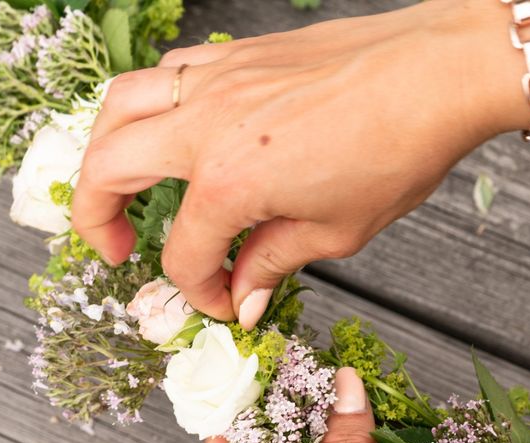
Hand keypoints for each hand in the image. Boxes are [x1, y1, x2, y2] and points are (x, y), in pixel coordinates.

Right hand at [73, 0, 517, 326]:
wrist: (435, 75)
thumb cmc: (399, 151)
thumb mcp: (338, 230)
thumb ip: (274, 262)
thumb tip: (244, 297)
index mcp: (229, 181)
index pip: (186, 252)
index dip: (199, 289)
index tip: (224, 301)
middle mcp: (206, 124)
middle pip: (107, 168)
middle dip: (95, 217)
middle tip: (115, 249)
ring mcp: (217, 80)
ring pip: (119, 104)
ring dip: (104, 149)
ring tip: (120, 183)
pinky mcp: (237, 54)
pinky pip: (166, 72)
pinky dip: (151, 103)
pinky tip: (176, 129)